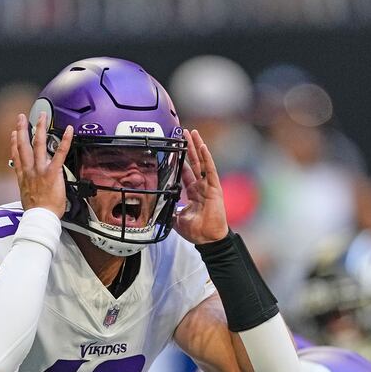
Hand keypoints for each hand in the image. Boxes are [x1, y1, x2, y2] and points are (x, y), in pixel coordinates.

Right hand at [11, 112, 72, 217]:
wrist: (40, 218)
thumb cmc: (36, 212)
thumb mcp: (26, 198)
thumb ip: (28, 187)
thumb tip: (30, 186)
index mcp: (23, 177)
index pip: (16, 156)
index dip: (14, 143)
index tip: (14, 134)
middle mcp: (30, 170)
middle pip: (23, 145)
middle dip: (22, 129)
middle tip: (22, 117)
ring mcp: (40, 170)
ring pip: (38, 144)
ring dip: (39, 128)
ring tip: (42, 116)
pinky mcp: (52, 172)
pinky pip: (60, 153)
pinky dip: (65, 141)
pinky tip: (69, 131)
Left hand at [173, 129, 228, 243]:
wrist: (207, 238)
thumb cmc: (196, 231)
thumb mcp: (176, 218)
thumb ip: (168, 210)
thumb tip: (155, 208)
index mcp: (193, 193)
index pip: (186, 173)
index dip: (180, 161)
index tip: (175, 150)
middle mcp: (201, 186)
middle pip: (194, 163)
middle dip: (188, 148)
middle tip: (184, 133)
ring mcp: (208, 186)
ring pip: (202, 162)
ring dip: (197, 147)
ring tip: (193, 133)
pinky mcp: (214, 188)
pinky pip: (210, 170)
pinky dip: (206, 158)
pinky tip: (202, 146)